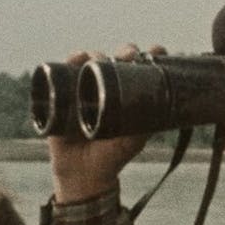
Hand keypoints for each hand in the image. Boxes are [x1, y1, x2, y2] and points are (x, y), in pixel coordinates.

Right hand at [48, 43, 166, 202]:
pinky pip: (66, 70)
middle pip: (118, 58)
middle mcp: (109, 86)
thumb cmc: (111, 157)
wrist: (82, 173)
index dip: (150, 55)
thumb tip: (159, 113)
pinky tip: (76, 57)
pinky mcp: (65, 93)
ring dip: (97, 54)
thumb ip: (144, 128)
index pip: (142, 68)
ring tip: (99, 59)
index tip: (157, 51)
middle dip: (125, 51)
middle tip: (128, 56)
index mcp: (130, 94)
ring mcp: (86, 88)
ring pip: (92, 61)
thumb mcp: (133, 141)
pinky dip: (71, 60)